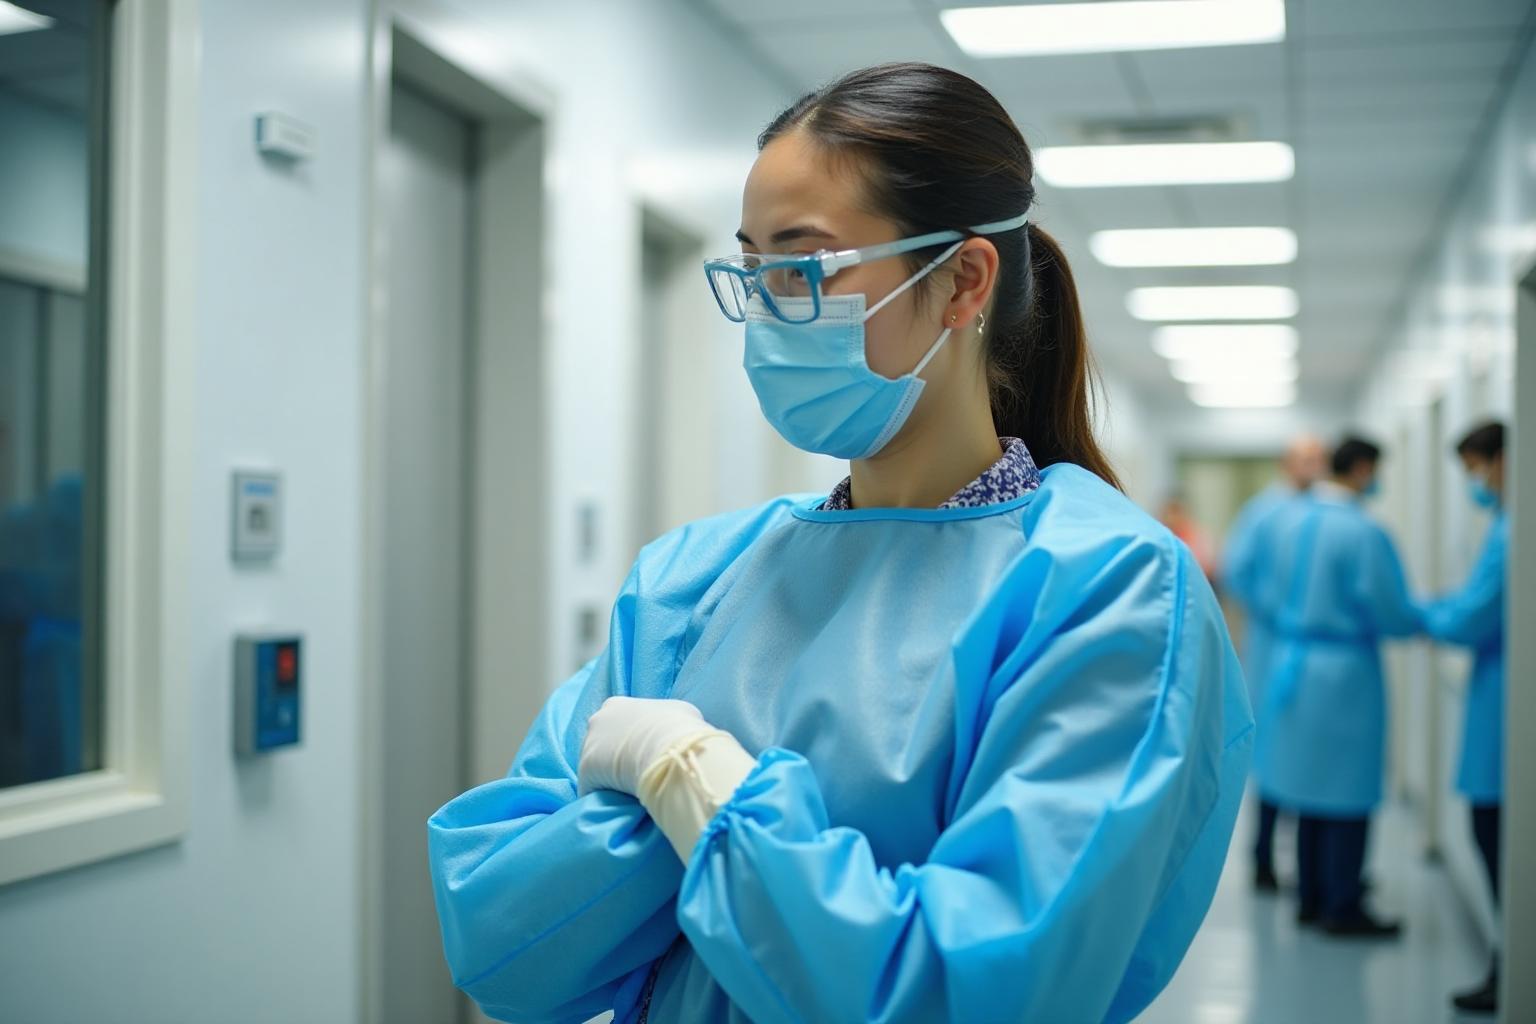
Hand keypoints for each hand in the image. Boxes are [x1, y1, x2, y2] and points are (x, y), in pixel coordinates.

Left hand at [577, 696, 716, 796]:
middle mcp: (598, 719)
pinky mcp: (585, 771)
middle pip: (602, 741)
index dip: (631, 737)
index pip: (618, 721)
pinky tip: (618, 804)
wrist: (672, 752)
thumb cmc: (679, 728)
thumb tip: (672, 725)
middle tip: (636, 769)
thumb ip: (667, 716)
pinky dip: (603, 795)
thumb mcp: (681, 712)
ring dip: (608, 775)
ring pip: (595, 764)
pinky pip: (592, 787)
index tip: (644, 750)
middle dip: (615, 754)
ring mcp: (588, 744)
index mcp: (617, 704)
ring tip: (629, 788)